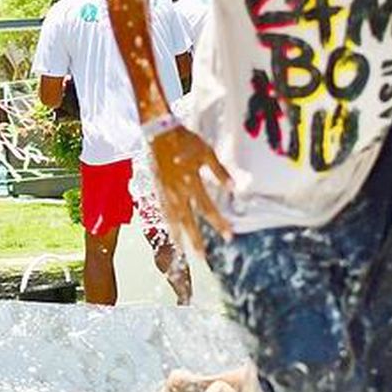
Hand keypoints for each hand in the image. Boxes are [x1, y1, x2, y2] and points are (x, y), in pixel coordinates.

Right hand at [148, 125, 233, 258]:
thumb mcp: (206, 153)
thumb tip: (234, 188)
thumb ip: (219, 171)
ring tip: (181, 251)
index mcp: (191, 183)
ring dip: (177, 236)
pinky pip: (162, 211)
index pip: (207, 209)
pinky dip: (166, 223)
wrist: (159, 132)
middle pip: (187, 221)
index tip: (229, 236)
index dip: (219, 223)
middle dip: (195, 240)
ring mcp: (165, 192)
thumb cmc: (185, 140)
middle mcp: (177, 192)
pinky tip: (169, 231)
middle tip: (202, 258)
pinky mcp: (157, 189)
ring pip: (172, 219)